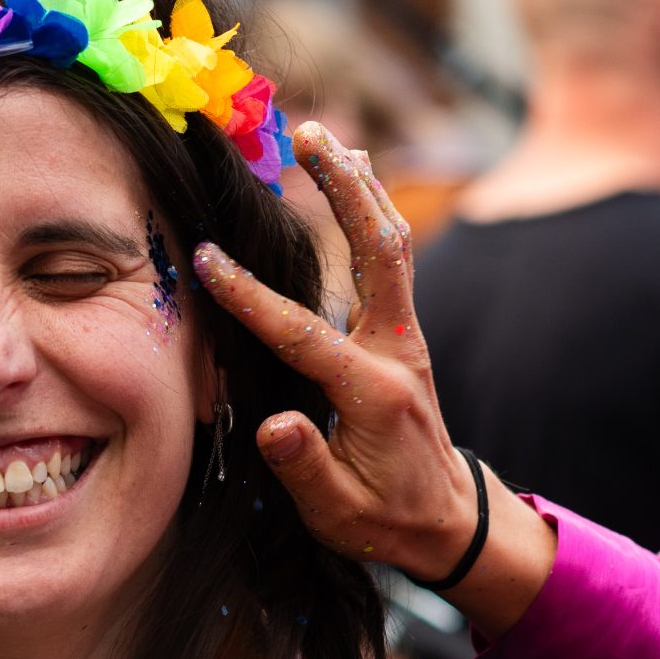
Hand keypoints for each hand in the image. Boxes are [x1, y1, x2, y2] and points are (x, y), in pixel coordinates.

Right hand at [194, 123, 556, 635]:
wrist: (449, 523)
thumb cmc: (386, 521)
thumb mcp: (339, 514)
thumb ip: (305, 468)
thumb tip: (273, 425)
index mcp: (374, 394)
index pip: (305, 335)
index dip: (253, 298)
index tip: (209, 259)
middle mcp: (397, 352)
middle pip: (379, 251)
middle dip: (344, 190)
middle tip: (308, 135)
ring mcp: (405, 337)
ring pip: (392, 244)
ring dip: (360, 187)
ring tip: (325, 137)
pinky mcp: (403, 333)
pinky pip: (392, 259)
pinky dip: (371, 212)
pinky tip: (353, 177)